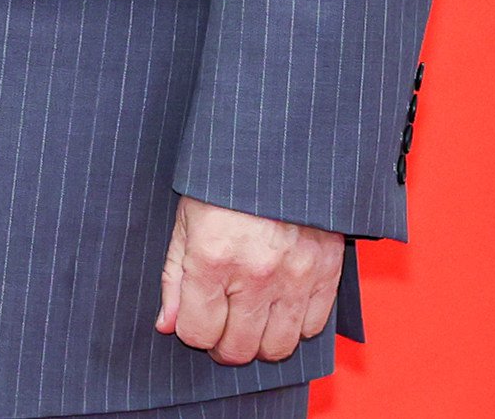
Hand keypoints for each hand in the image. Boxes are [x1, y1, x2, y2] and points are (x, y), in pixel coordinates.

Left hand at [154, 196, 342, 365]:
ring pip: (277, 347)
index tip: (195, 317)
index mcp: (213, 259)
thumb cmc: (224, 181)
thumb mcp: (185, 220)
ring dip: (260, 341)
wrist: (278, 146)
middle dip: (223, 343)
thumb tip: (167, 324)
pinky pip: (313, 327)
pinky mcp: (327, 272)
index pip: (198, 332)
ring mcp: (296, 277)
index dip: (192, 330)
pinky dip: (295, 324)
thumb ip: (174, 277)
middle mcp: (256, 275)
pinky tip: (281, 303)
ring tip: (251, 317)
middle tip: (222, 323)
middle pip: (238, 349)